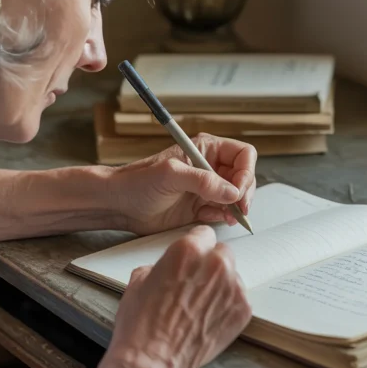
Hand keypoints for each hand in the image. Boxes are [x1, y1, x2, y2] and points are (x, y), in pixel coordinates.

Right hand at [94, 226, 252, 367]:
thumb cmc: (140, 322)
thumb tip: (171, 266)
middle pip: (223, 252)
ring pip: (232, 275)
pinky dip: (227, 305)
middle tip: (197, 283)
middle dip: (211, 263)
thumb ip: (162, 264)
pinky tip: (209, 318)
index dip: (197, 246)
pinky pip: (239, 297)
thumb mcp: (139, 280)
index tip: (194, 258)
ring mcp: (233, 288)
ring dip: (221, 284)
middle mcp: (215, 264)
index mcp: (188, 250)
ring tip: (201, 305)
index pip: (204, 234)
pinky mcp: (243, 310)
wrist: (152, 361)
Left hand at [108, 133, 256, 234]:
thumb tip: (232, 192)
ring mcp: (206, 188)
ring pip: (236, 197)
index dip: (246, 172)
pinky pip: (222, 212)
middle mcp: (209, 167)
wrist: (120, 204)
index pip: (243, 155)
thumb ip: (203, 181)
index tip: (238, 191)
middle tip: (239, 209)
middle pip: (244, 177)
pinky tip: (209, 218)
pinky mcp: (200, 207)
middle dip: (244, 193)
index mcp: (205, 149)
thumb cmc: (138, 182)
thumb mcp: (171, 175)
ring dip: (235, 208)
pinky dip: (222, 217)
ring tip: (225, 216)